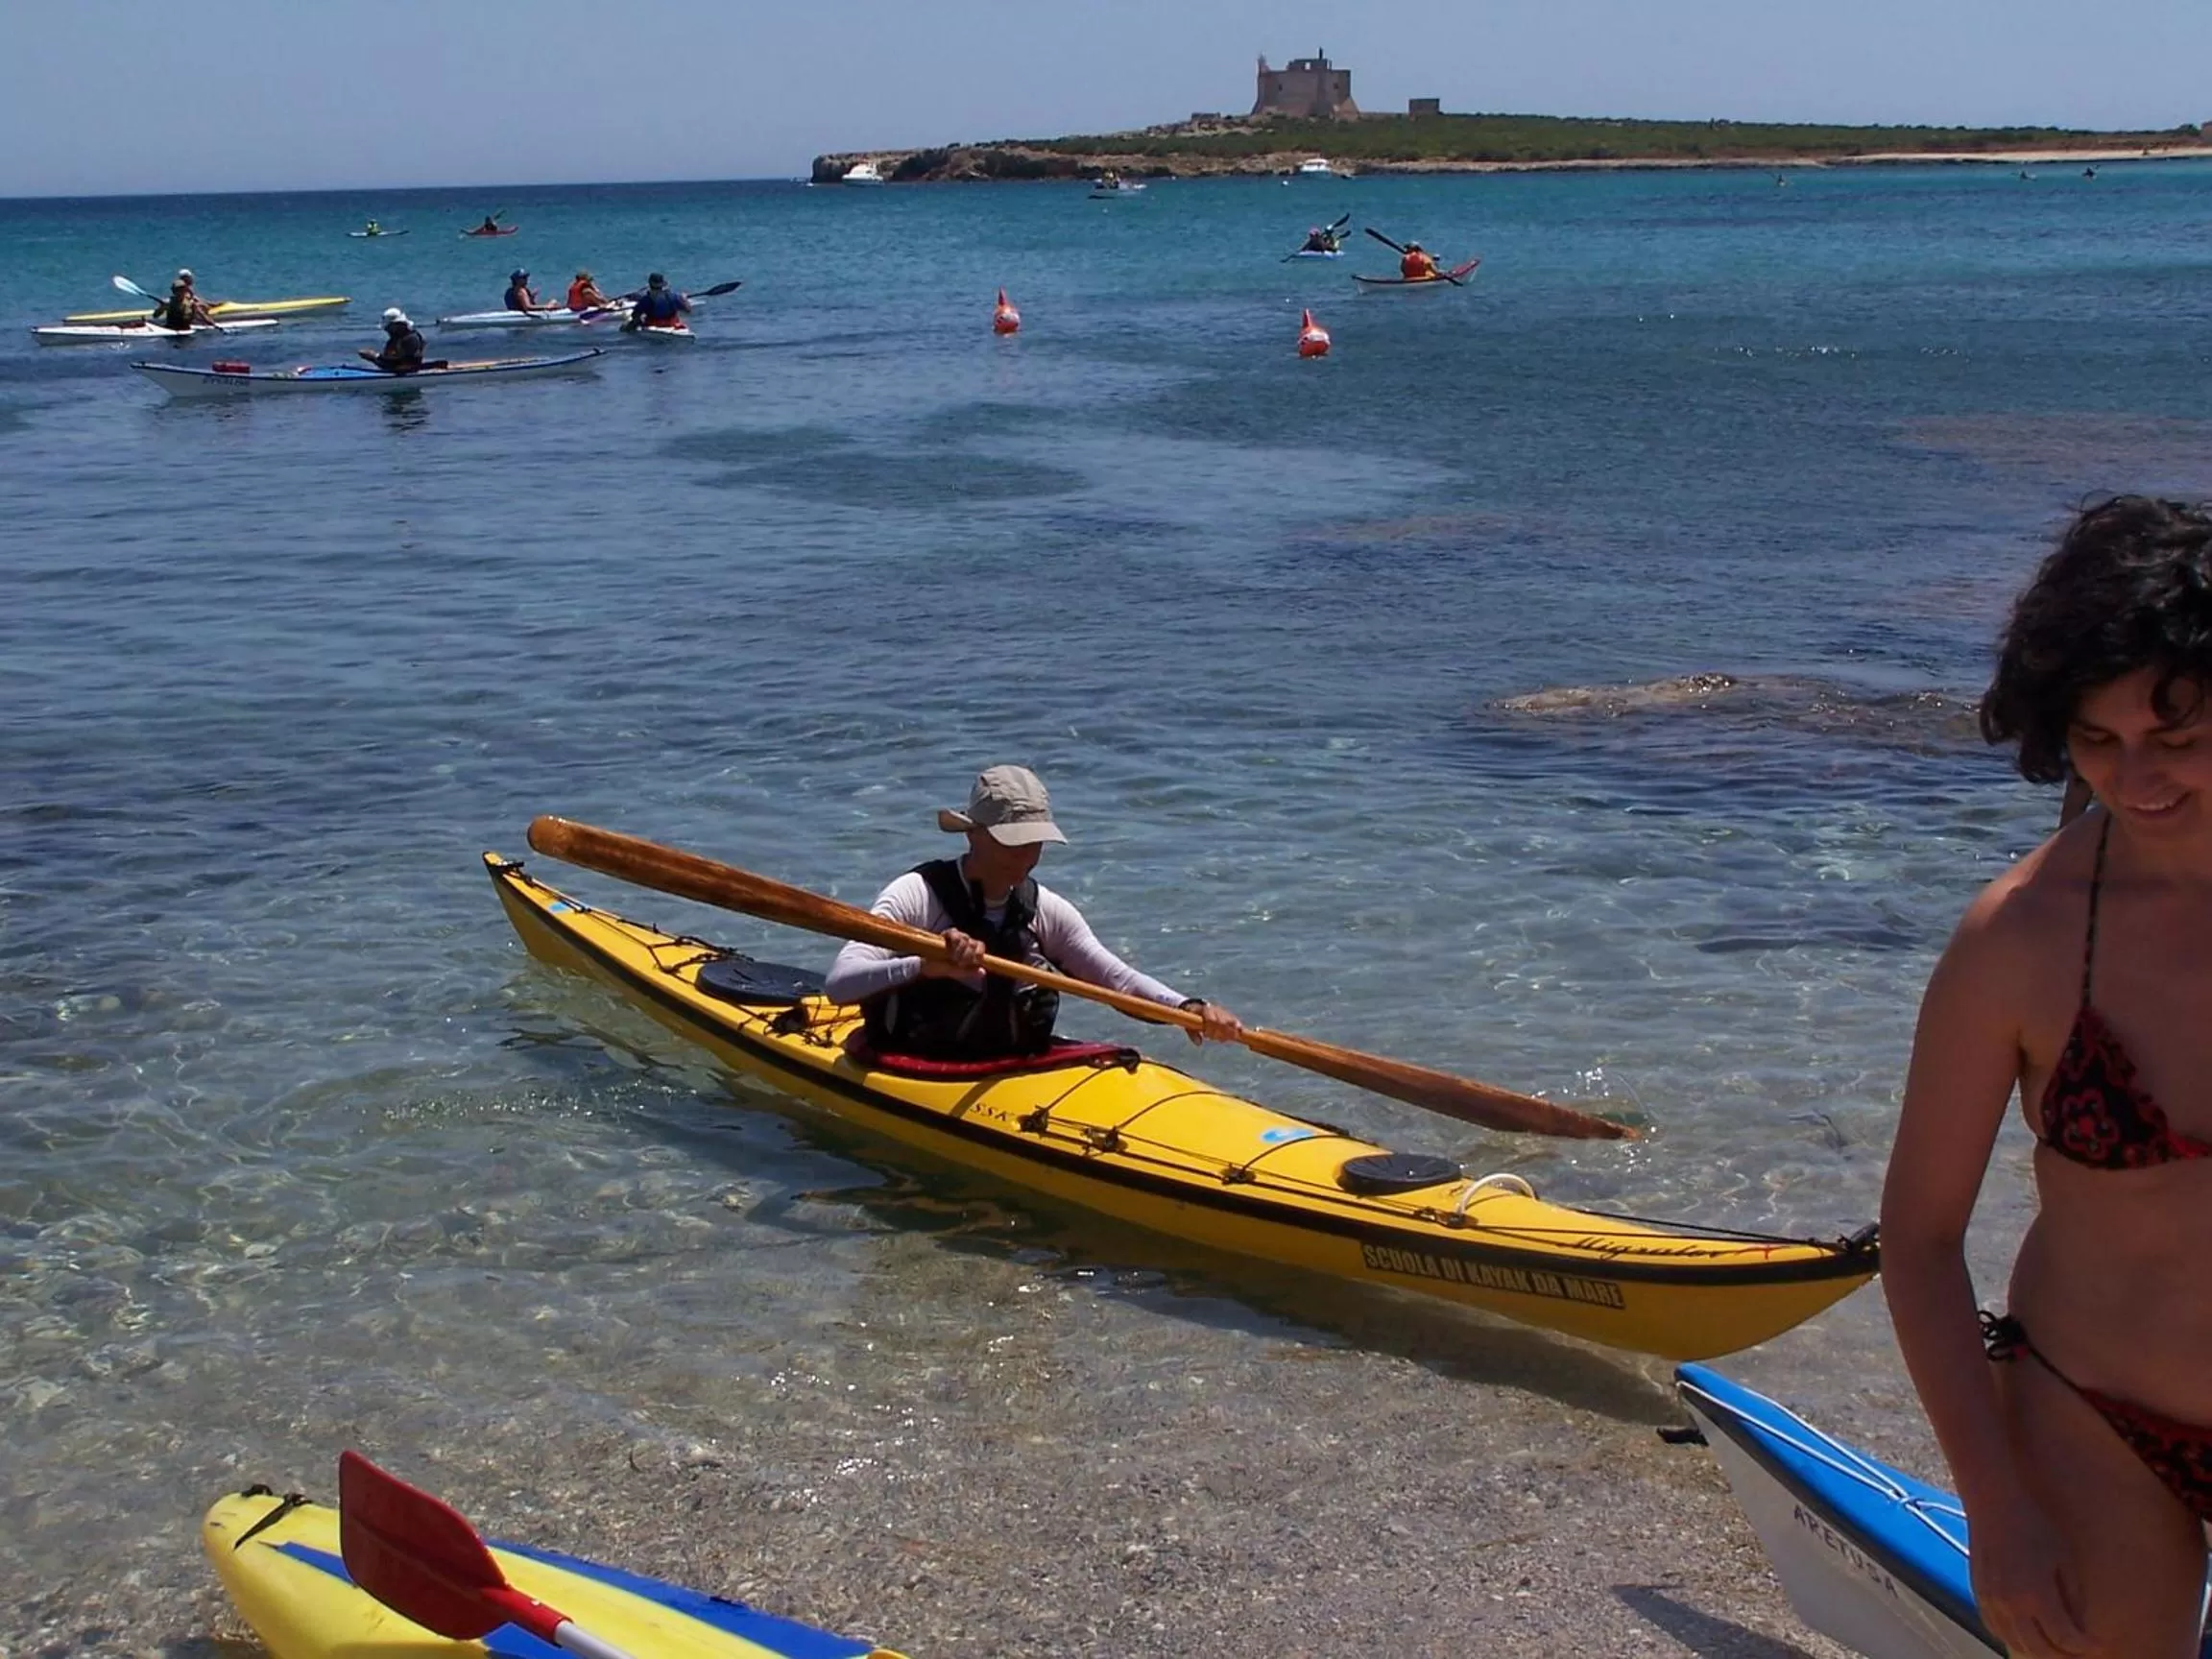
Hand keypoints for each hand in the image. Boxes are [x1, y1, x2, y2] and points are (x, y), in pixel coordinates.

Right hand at [920, 929, 986, 977]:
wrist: (927, 965)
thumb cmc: (942, 968)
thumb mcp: (957, 972)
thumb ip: (969, 972)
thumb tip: (983, 972)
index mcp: (970, 950)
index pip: (980, 945)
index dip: (980, 952)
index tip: (977, 959)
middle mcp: (965, 941)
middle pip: (973, 943)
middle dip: (968, 955)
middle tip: (960, 964)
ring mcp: (957, 936)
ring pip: (965, 939)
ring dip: (960, 950)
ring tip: (953, 959)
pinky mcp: (947, 933)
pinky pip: (954, 933)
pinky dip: (954, 941)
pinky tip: (949, 949)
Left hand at [1180, 1000, 1244, 1045]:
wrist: (1198, 1007)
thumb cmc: (1192, 1018)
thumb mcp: (1188, 1025)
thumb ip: (1193, 1034)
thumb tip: (1199, 1043)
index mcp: (1205, 1010)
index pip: (1211, 1020)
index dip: (1210, 1029)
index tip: (1206, 1035)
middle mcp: (1216, 1010)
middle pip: (1222, 1022)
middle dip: (1219, 1033)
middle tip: (1215, 1039)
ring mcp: (1223, 1012)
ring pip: (1231, 1022)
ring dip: (1229, 1032)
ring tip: (1222, 1039)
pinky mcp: (1229, 1015)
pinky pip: (1236, 1022)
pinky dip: (1237, 1028)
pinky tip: (1237, 1034)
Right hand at [1969, 1499, 2090, 1657]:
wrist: (1993, 1503)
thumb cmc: (2033, 1525)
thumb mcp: (2064, 1559)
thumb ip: (2073, 1596)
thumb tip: (2082, 1624)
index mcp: (2036, 1595)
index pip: (2064, 1637)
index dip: (2084, 1646)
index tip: (2098, 1645)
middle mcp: (2011, 1605)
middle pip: (2039, 1649)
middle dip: (2063, 1655)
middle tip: (2079, 1652)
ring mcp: (1992, 1601)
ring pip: (2015, 1643)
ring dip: (2038, 1651)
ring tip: (2055, 1647)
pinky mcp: (1980, 1594)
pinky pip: (1996, 1629)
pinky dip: (2013, 1638)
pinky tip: (2025, 1634)